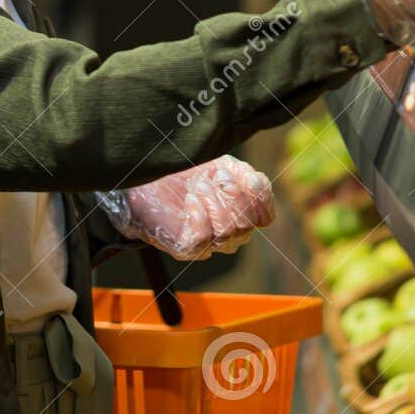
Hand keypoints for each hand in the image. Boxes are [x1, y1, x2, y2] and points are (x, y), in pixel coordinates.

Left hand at [95, 156, 275, 261]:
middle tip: (215, 178)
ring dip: (214, 203)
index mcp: (241, 214)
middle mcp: (229, 234)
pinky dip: (198, 214)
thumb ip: (246, 174)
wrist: (148, 178)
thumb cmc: (186, 172)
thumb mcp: (222, 165)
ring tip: (199, 186)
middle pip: (247, 225)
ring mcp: (208, 244)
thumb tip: (256, 184)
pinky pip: (203, 238)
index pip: (265, 217)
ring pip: (228, 233)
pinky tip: (189, 199)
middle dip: (233, 196)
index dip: (259, 196)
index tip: (240, 176)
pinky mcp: (186, 248)